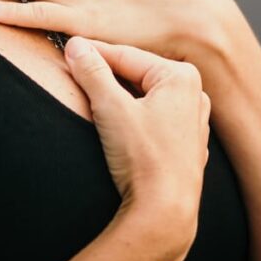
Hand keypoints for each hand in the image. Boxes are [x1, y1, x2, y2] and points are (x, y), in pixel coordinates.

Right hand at [63, 35, 210, 260]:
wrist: (164, 215)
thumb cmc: (143, 159)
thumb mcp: (111, 108)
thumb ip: (92, 72)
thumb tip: (77, 46)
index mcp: (180, 77)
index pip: (126, 56)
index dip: (92, 52)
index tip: (67, 48)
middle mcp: (193, 95)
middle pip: (136, 74)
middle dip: (105, 73)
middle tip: (74, 68)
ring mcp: (192, 122)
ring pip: (144, 96)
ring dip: (118, 94)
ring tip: (91, 94)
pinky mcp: (185, 146)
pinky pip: (153, 118)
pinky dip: (132, 115)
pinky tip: (116, 124)